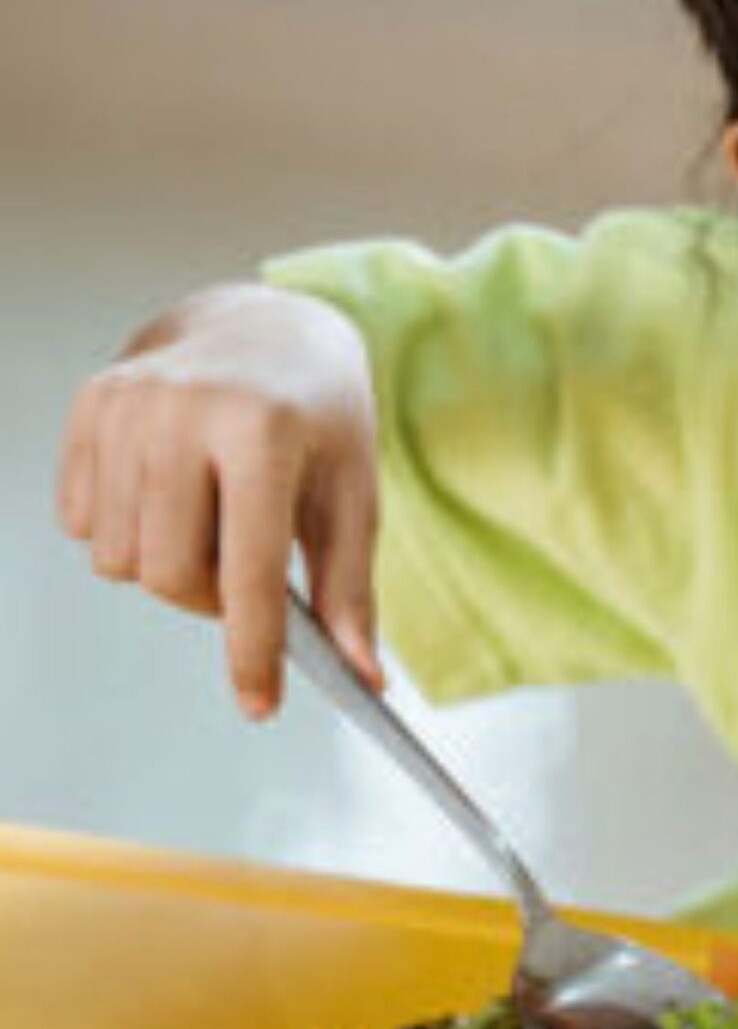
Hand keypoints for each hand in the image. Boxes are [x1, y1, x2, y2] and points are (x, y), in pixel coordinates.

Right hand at [55, 283, 381, 720]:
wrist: (264, 324)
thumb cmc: (318, 413)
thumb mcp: (352, 489)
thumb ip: (351, 586)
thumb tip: (366, 676)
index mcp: (265, 427)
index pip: (250, 569)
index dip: (253, 649)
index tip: (261, 704)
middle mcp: (188, 408)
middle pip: (171, 575)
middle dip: (208, 600)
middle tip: (242, 572)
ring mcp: (130, 403)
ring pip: (119, 559)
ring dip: (165, 566)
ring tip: (209, 520)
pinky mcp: (91, 404)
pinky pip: (81, 523)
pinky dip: (124, 530)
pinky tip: (168, 489)